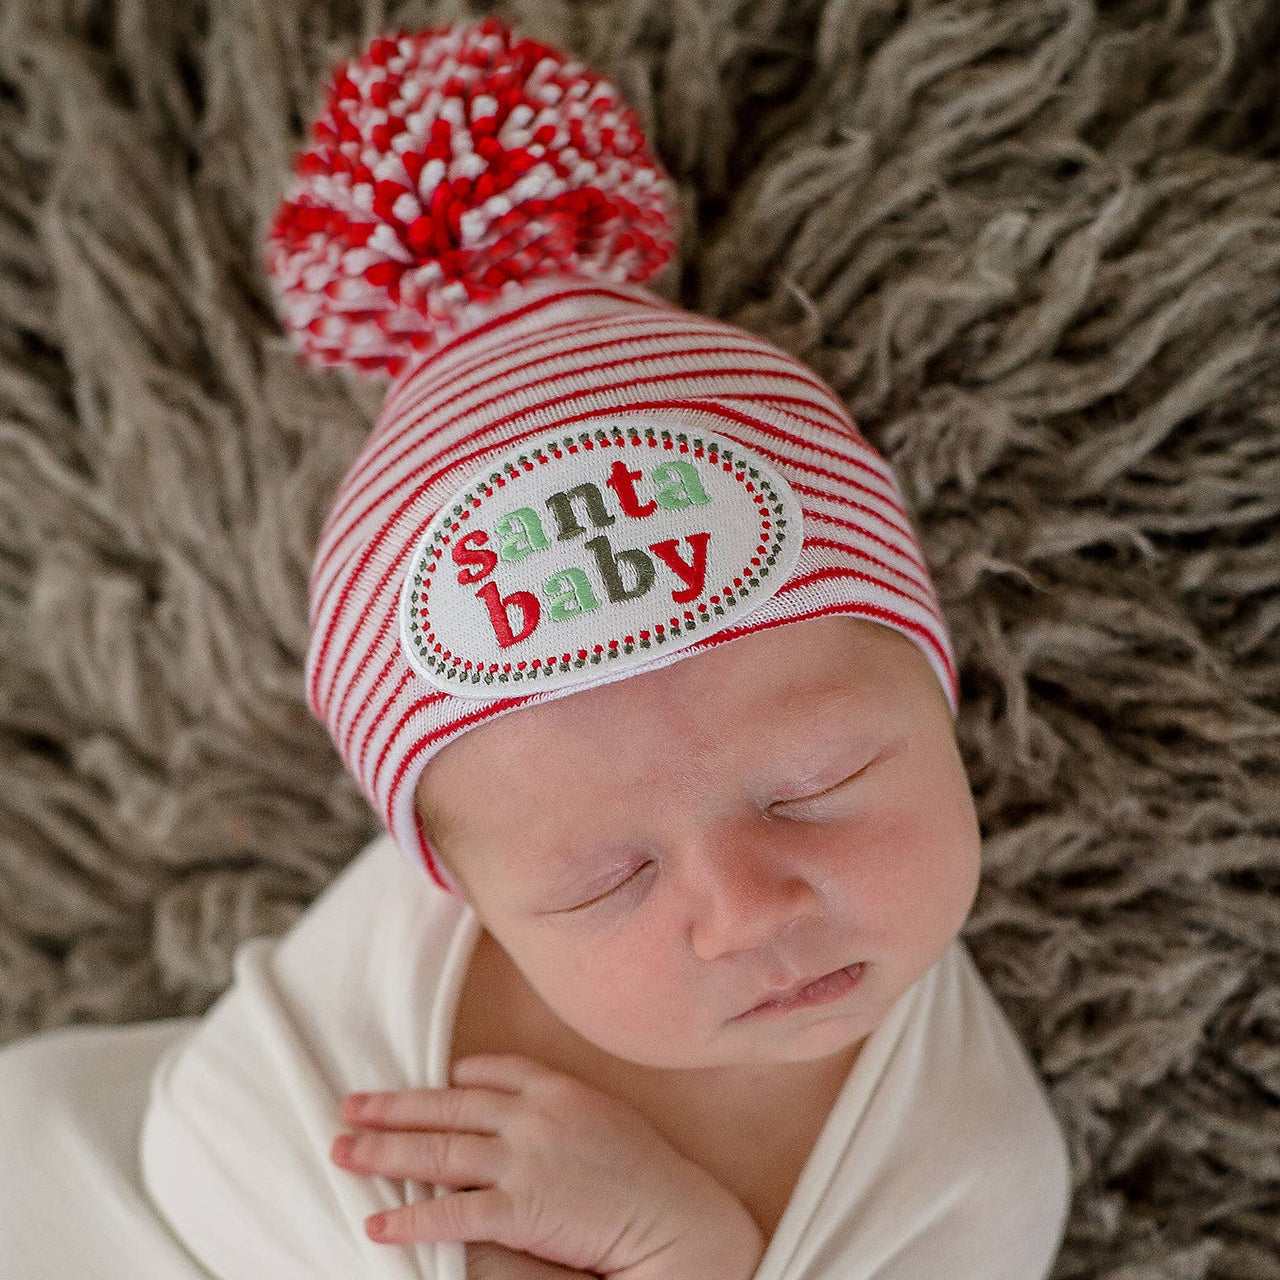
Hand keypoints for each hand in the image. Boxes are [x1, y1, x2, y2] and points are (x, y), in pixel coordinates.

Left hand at [330, 1053, 764, 1279]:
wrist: (675, 1215)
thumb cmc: (648, 1172)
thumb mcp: (606, 1116)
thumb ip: (560, 1107)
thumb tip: (519, 1107)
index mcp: (556, 1087)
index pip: (490, 1070)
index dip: (452, 1078)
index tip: (428, 1083)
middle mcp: (533, 1115)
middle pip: (448, 1106)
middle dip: (393, 1108)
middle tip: (348, 1108)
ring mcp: (525, 1159)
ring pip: (439, 1150)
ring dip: (385, 1153)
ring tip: (344, 1152)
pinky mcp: (522, 1207)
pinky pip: (453, 1213)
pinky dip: (411, 1218)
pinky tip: (379, 1224)